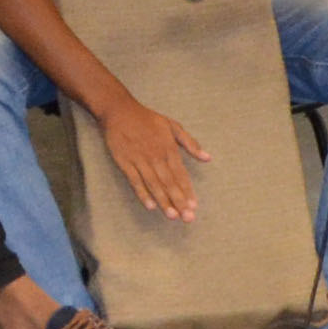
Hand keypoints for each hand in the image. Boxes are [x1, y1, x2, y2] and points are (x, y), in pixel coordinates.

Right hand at [97, 95, 206, 220]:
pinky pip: (135, 180)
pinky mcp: (124, 162)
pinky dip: (142, 193)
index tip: (194, 206)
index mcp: (169, 148)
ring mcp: (139, 159)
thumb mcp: (172, 125)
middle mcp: (156, 156)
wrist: (119, 110)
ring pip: (154, 184)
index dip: (187, 191)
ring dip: (163, 201)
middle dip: (179, 201)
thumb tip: (208, 158)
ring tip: (172, 216)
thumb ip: (190, 143)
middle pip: (169, 182)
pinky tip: (150, 205)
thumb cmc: (147, 119)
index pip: (180, 174)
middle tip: (187, 218)